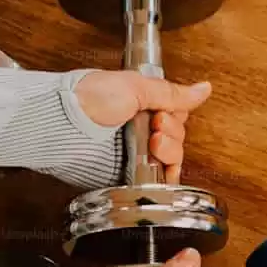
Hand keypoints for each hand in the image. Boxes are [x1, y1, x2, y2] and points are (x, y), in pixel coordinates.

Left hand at [74, 71, 211, 183]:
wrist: (63, 126)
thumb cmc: (88, 101)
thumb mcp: (135, 87)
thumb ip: (172, 93)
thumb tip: (203, 88)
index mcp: (141, 105)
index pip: (177, 114)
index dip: (175, 116)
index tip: (162, 113)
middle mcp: (140, 129)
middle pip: (178, 137)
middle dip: (172, 132)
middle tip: (155, 126)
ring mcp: (135, 152)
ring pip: (172, 157)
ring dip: (169, 150)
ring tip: (152, 143)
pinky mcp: (129, 174)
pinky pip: (159, 179)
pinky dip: (166, 175)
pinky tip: (160, 165)